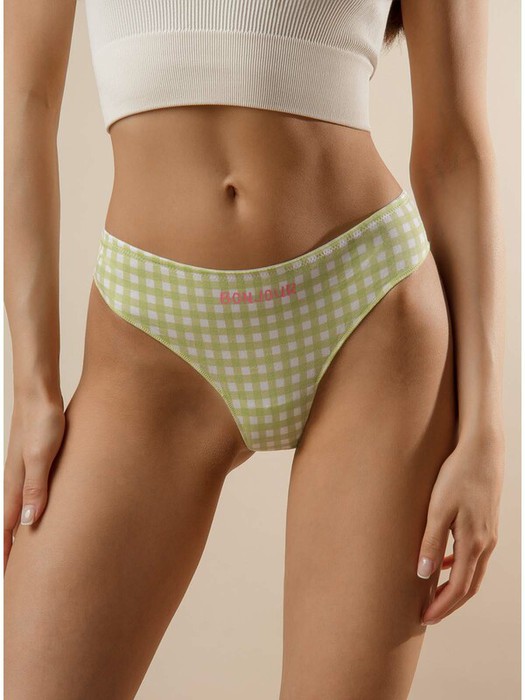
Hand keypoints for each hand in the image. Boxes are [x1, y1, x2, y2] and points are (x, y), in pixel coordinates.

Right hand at [4, 392, 65, 571]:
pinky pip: (27, 495)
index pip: (8, 527)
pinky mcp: (32, 463)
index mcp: (15, 484)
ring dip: (18, 532)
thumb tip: (29, 521)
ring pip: (17, 510)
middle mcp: (15, 481)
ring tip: (23, 554)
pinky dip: (27, 512)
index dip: (7, 553)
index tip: (7, 580)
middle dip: (10, 549)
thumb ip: (35, 486)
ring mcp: (22, 472)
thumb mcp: (41, 456)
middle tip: (14, 577)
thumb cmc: (43, 422)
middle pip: (10, 523)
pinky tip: (36, 515)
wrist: (39, 393)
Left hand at [417, 426, 504, 624]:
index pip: (459, 588)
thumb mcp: (438, 508)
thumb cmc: (457, 476)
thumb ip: (431, 542)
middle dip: (449, 604)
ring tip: (433, 596)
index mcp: (473, 544)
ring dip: (454, 588)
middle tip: (428, 615)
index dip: (442, 606)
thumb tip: (424, 574)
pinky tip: (443, 563)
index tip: (425, 618)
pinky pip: (473, 556)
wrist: (482, 451)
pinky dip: (458, 568)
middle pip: (469, 586)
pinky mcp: (484, 524)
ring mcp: (487, 535)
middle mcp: (485, 544)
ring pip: (472, 572)